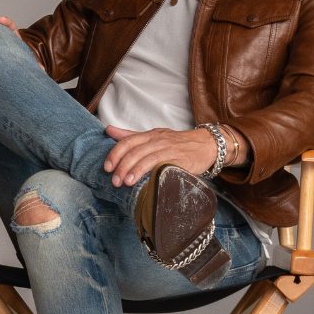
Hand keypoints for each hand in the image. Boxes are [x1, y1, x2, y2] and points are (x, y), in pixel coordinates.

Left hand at [103, 124, 218, 187]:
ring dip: (134, 171)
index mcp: (149, 135)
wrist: (205, 144)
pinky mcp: (180, 160)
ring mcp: (169, 150)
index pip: (127, 141)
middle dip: (122, 166)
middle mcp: (158, 140)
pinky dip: (152, 172)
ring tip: (125, 183)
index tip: (107, 168)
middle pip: (135, 151)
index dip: (115, 154)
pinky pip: (164, 165)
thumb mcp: (153, 136)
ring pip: (147, 158)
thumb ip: (131, 136)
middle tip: (114, 181)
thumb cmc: (177, 143)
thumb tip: (109, 130)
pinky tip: (144, 181)